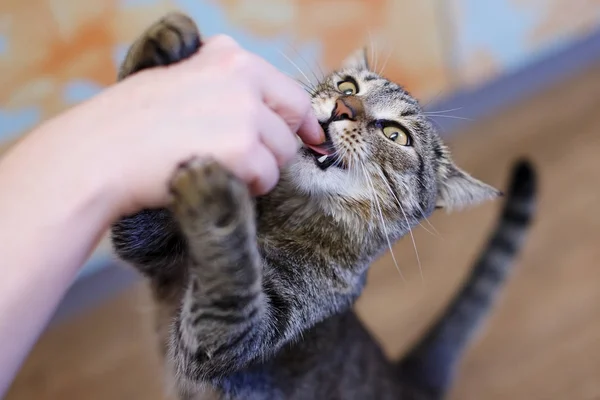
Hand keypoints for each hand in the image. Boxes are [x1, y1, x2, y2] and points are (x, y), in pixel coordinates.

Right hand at [53, 35, 322, 215]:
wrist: (97, 154)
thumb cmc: (130, 125)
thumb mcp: (179, 81)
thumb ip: (223, 86)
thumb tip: (265, 108)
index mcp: (228, 56)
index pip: (289, 92)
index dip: (300, 122)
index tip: (310, 140)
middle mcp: (241, 76)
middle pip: (290, 126)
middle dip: (273, 150)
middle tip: (240, 163)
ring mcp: (243, 111)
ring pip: (281, 154)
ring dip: (259, 171)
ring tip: (219, 170)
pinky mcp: (241, 147)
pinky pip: (267, 177)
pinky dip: (250, 188)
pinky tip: (219, 180)